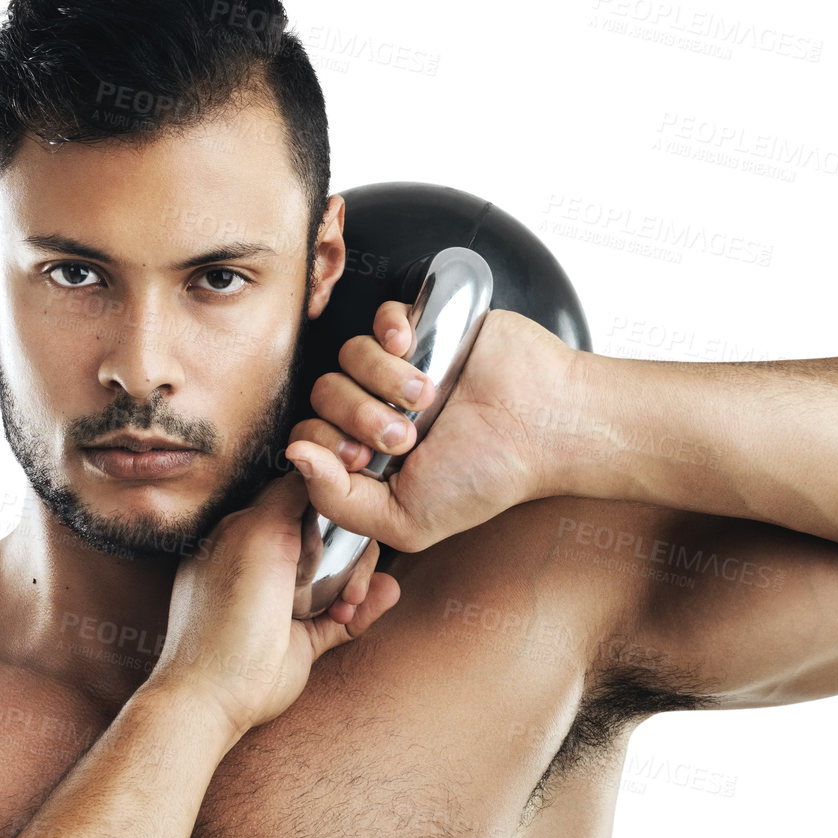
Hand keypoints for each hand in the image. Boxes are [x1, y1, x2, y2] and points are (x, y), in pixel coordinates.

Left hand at [149, 470, 399, 740]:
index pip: (298, 501)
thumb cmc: (228, 610)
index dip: (329, 504)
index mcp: (243, 534)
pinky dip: (365, 609)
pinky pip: (345, 617)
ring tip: (352, 601)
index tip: (350, 510)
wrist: (216, 691)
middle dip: (350, 551)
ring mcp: (284, 603)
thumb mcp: (255, 532)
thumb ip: (287, 493)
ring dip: (359, 582)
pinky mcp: (304, 639)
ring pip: (340, 577)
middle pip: (327, 538)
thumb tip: (314, 462)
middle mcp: (264, 565)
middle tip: (352, 574)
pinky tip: (381, 598)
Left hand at [282, 302, 577, 550]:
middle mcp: (376, 412)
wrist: (545, 424)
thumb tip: (292, 457)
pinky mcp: (420, 327)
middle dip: (358, 418)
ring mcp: (396, 369)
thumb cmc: (486, 477)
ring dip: (384, 380)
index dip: (326, 448)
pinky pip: (377, 317)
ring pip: (346, 356)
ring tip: (428, 398)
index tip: (367, 461)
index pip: (309, 440)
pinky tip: (418, 349)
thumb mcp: (406, 520)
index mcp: (368, 458)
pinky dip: (392, 330)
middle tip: (406, 436)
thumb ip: (338, 502)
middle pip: (322, 396)